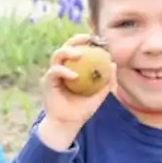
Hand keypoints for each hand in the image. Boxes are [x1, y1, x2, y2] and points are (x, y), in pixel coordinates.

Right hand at [39, 34, 114, 149]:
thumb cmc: (82, 110)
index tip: (97, 39)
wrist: (68, 124)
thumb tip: (113, 64)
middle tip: (87, 39)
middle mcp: (62, 68)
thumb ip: (107, 82)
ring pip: (57, 55)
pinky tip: (74, 76)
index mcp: (73, 69)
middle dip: (75, 40)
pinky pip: (54, 72)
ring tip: (79, 55)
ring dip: (67, 52)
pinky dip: (64, 71)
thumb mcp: (99, 96)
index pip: (77, 50)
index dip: (85, 42)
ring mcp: (53, 74)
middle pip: (65, 47)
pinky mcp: (47, 82)